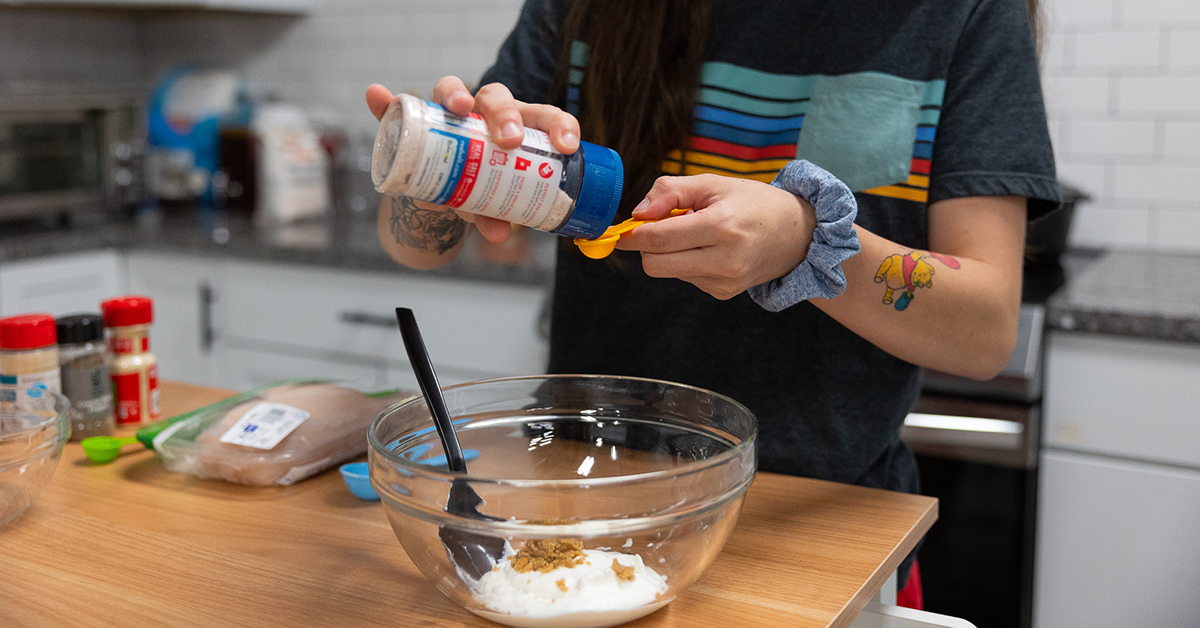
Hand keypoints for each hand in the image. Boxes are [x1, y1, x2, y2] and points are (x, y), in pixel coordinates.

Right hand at [366, 79, 580, 242]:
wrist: (448, 188)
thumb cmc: (481, 188)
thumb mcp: (491, 204)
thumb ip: (494, 215)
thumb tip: (499, 234)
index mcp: (517, 125)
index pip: (542, 115)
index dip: (558, 125)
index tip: (566, 144)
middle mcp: (484, 111)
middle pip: (498, 97)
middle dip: (507, 114)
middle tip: (510, 139)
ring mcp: (449, 111)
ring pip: (452, 89)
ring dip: (455, 94)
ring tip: (459, 107)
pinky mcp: (417, 119)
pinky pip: (401, 107)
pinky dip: (386, 102)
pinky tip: (376, 95)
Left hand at [618, 174, 817, 299]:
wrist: (797, 235)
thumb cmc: (753, 203)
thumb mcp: (714, 184)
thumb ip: (671, 192)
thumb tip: (638, 213)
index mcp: (722, 226)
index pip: (659, 239)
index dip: (633, 235)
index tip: (621, 230)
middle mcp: (724, 260)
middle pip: (655, 265)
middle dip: (647, 247)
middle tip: (656, 228)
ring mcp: (724, 281)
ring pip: (669, 271)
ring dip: (671, 252)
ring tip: (698, 233)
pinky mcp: (723, 293)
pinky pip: (686, 277)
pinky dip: (687, 262)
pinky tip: (710, 249)